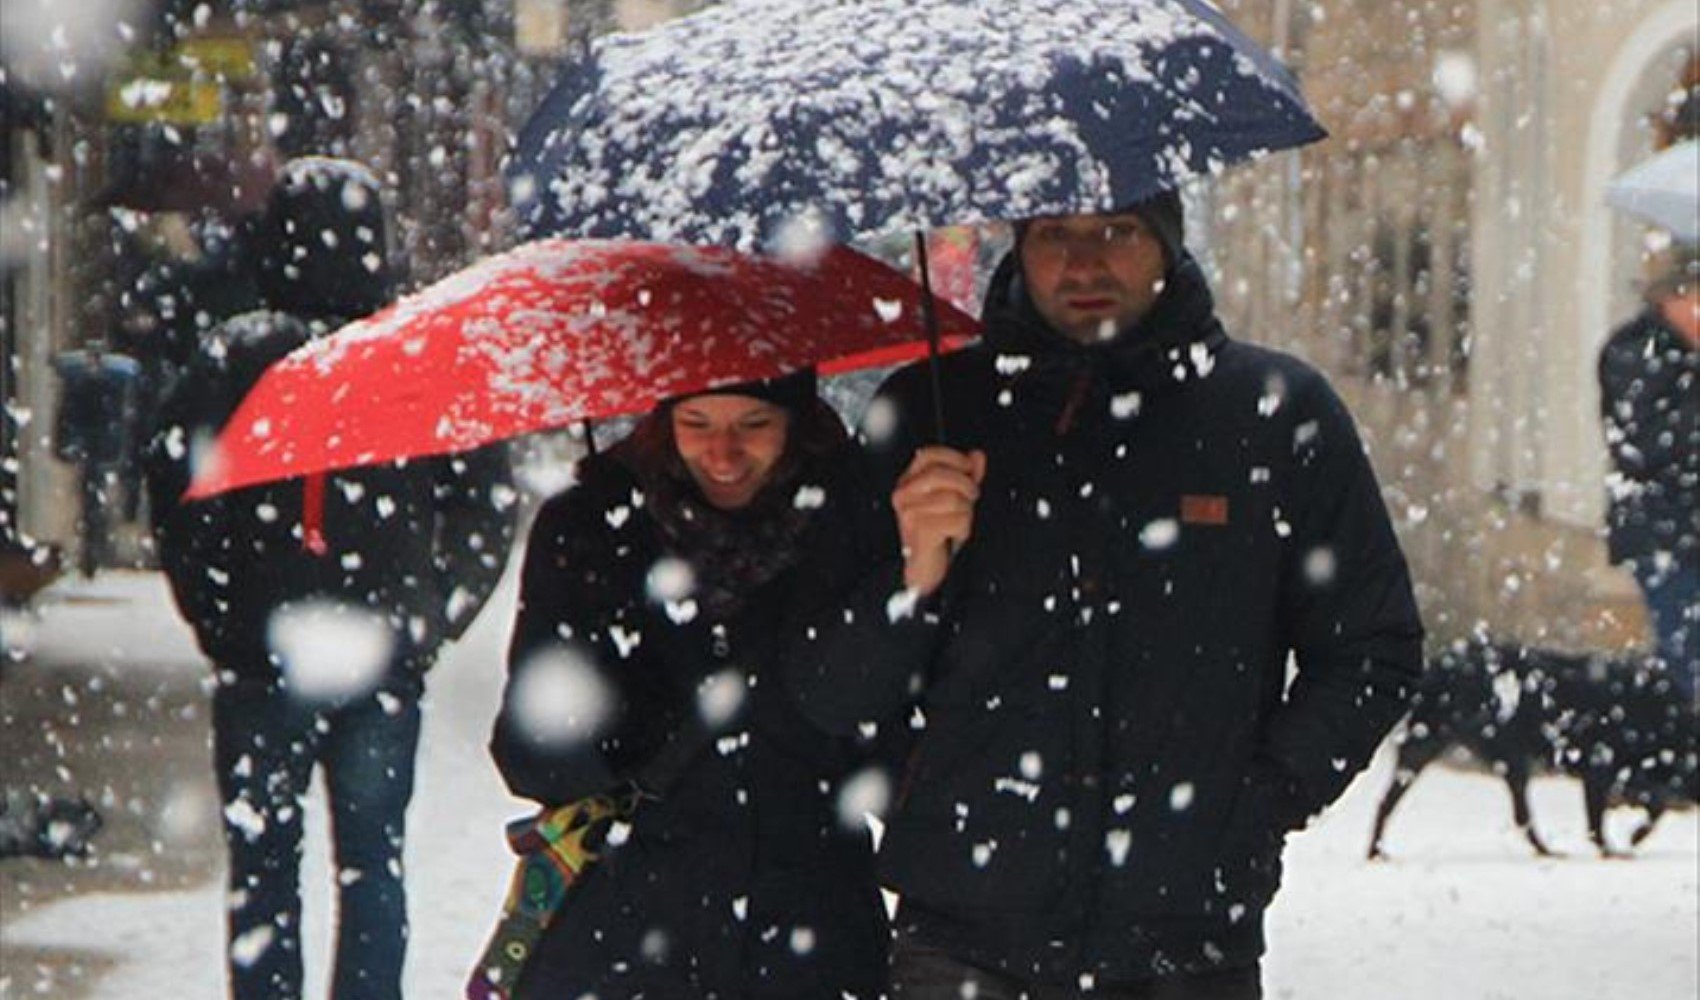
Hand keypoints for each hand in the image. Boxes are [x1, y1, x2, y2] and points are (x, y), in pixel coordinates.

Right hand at [892, 447, 986, 596]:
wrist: (923, 567)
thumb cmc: (937, 531)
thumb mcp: (952, 497)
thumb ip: (965, 475)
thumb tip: (977, 455)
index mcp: (907, 482)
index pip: (928, 455)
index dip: (954, 458)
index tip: (969, 468)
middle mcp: (903, 495)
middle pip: (941, 475)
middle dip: (965, 485)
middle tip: (972, 498)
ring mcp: (909, 512)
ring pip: (953, 498)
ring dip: (966, 512)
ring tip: (960, 521)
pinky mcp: (920, 530)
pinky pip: (957, 520)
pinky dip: (964, 529)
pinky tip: (954, 535)